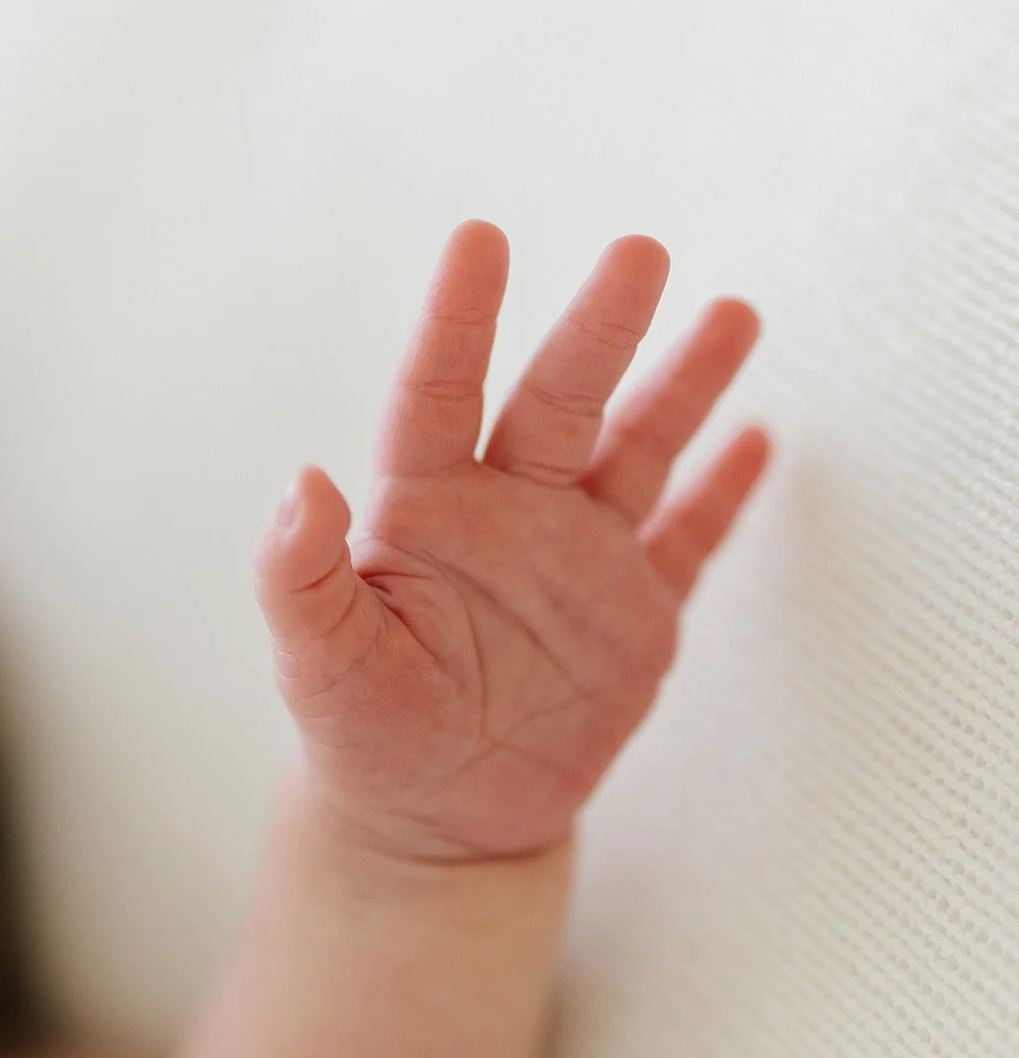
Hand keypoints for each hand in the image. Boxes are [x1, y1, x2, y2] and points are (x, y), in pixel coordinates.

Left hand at [254, 221, 769, 861]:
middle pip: (561, 402)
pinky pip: (688, 543)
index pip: (440, 394)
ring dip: (684, 387)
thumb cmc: (366, 735)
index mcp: (426, 508)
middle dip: (601, 330)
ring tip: (732, 315)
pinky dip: (723, 496)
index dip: (458, 322)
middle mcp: (510, 512)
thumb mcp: (320, 667)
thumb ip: (300, 579)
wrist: (440, 816)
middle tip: (638, 254)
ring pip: (638, 452)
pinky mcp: (636, 616)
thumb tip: (300, 482)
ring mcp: (580, 559)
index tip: (481, 241)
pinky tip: (757, 440)